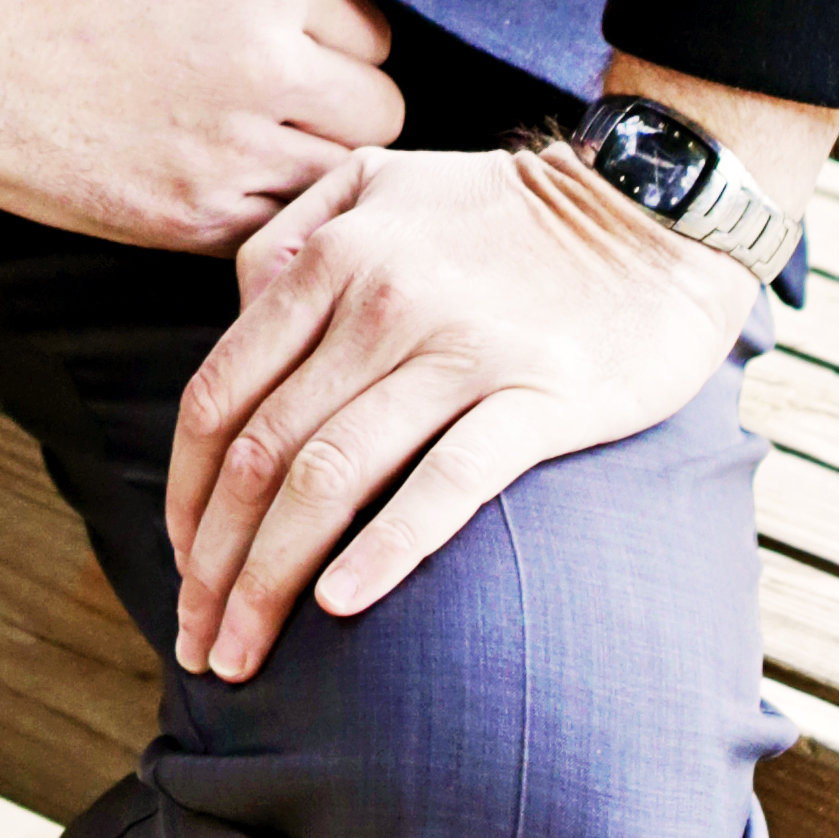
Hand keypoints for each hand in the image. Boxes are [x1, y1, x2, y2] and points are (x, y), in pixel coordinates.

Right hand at [0, 0, 398, 248]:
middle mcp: (265, 68)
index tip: (309, 58)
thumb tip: (322, 50)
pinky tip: (209, 187)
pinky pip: (269, 232)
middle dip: (344, 119)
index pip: (377, 36)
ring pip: (335, 186)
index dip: (343, 52)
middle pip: (380, 118)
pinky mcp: (184, 219)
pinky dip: (256, 219)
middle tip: (293, 116)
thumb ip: (262, 3)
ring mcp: (227, 153)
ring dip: (310, 175)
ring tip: (253, 155)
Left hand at [164, 139, 756, 675]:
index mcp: (333, 257)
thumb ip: (294, 238)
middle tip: (197, 641)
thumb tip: (233, 319)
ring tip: (243, 654)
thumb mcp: (380, 183)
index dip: (185, 496)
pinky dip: (384, 549)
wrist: (657, 207)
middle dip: (214, 565)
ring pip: (330, 478)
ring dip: (270, 581)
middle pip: (262, 454)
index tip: (180, 567)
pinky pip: (446, 483)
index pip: (220, 396)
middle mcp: (382, 301)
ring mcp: (462, 352)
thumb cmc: (510, 213)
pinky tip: (338, 607)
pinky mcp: (540, 398)